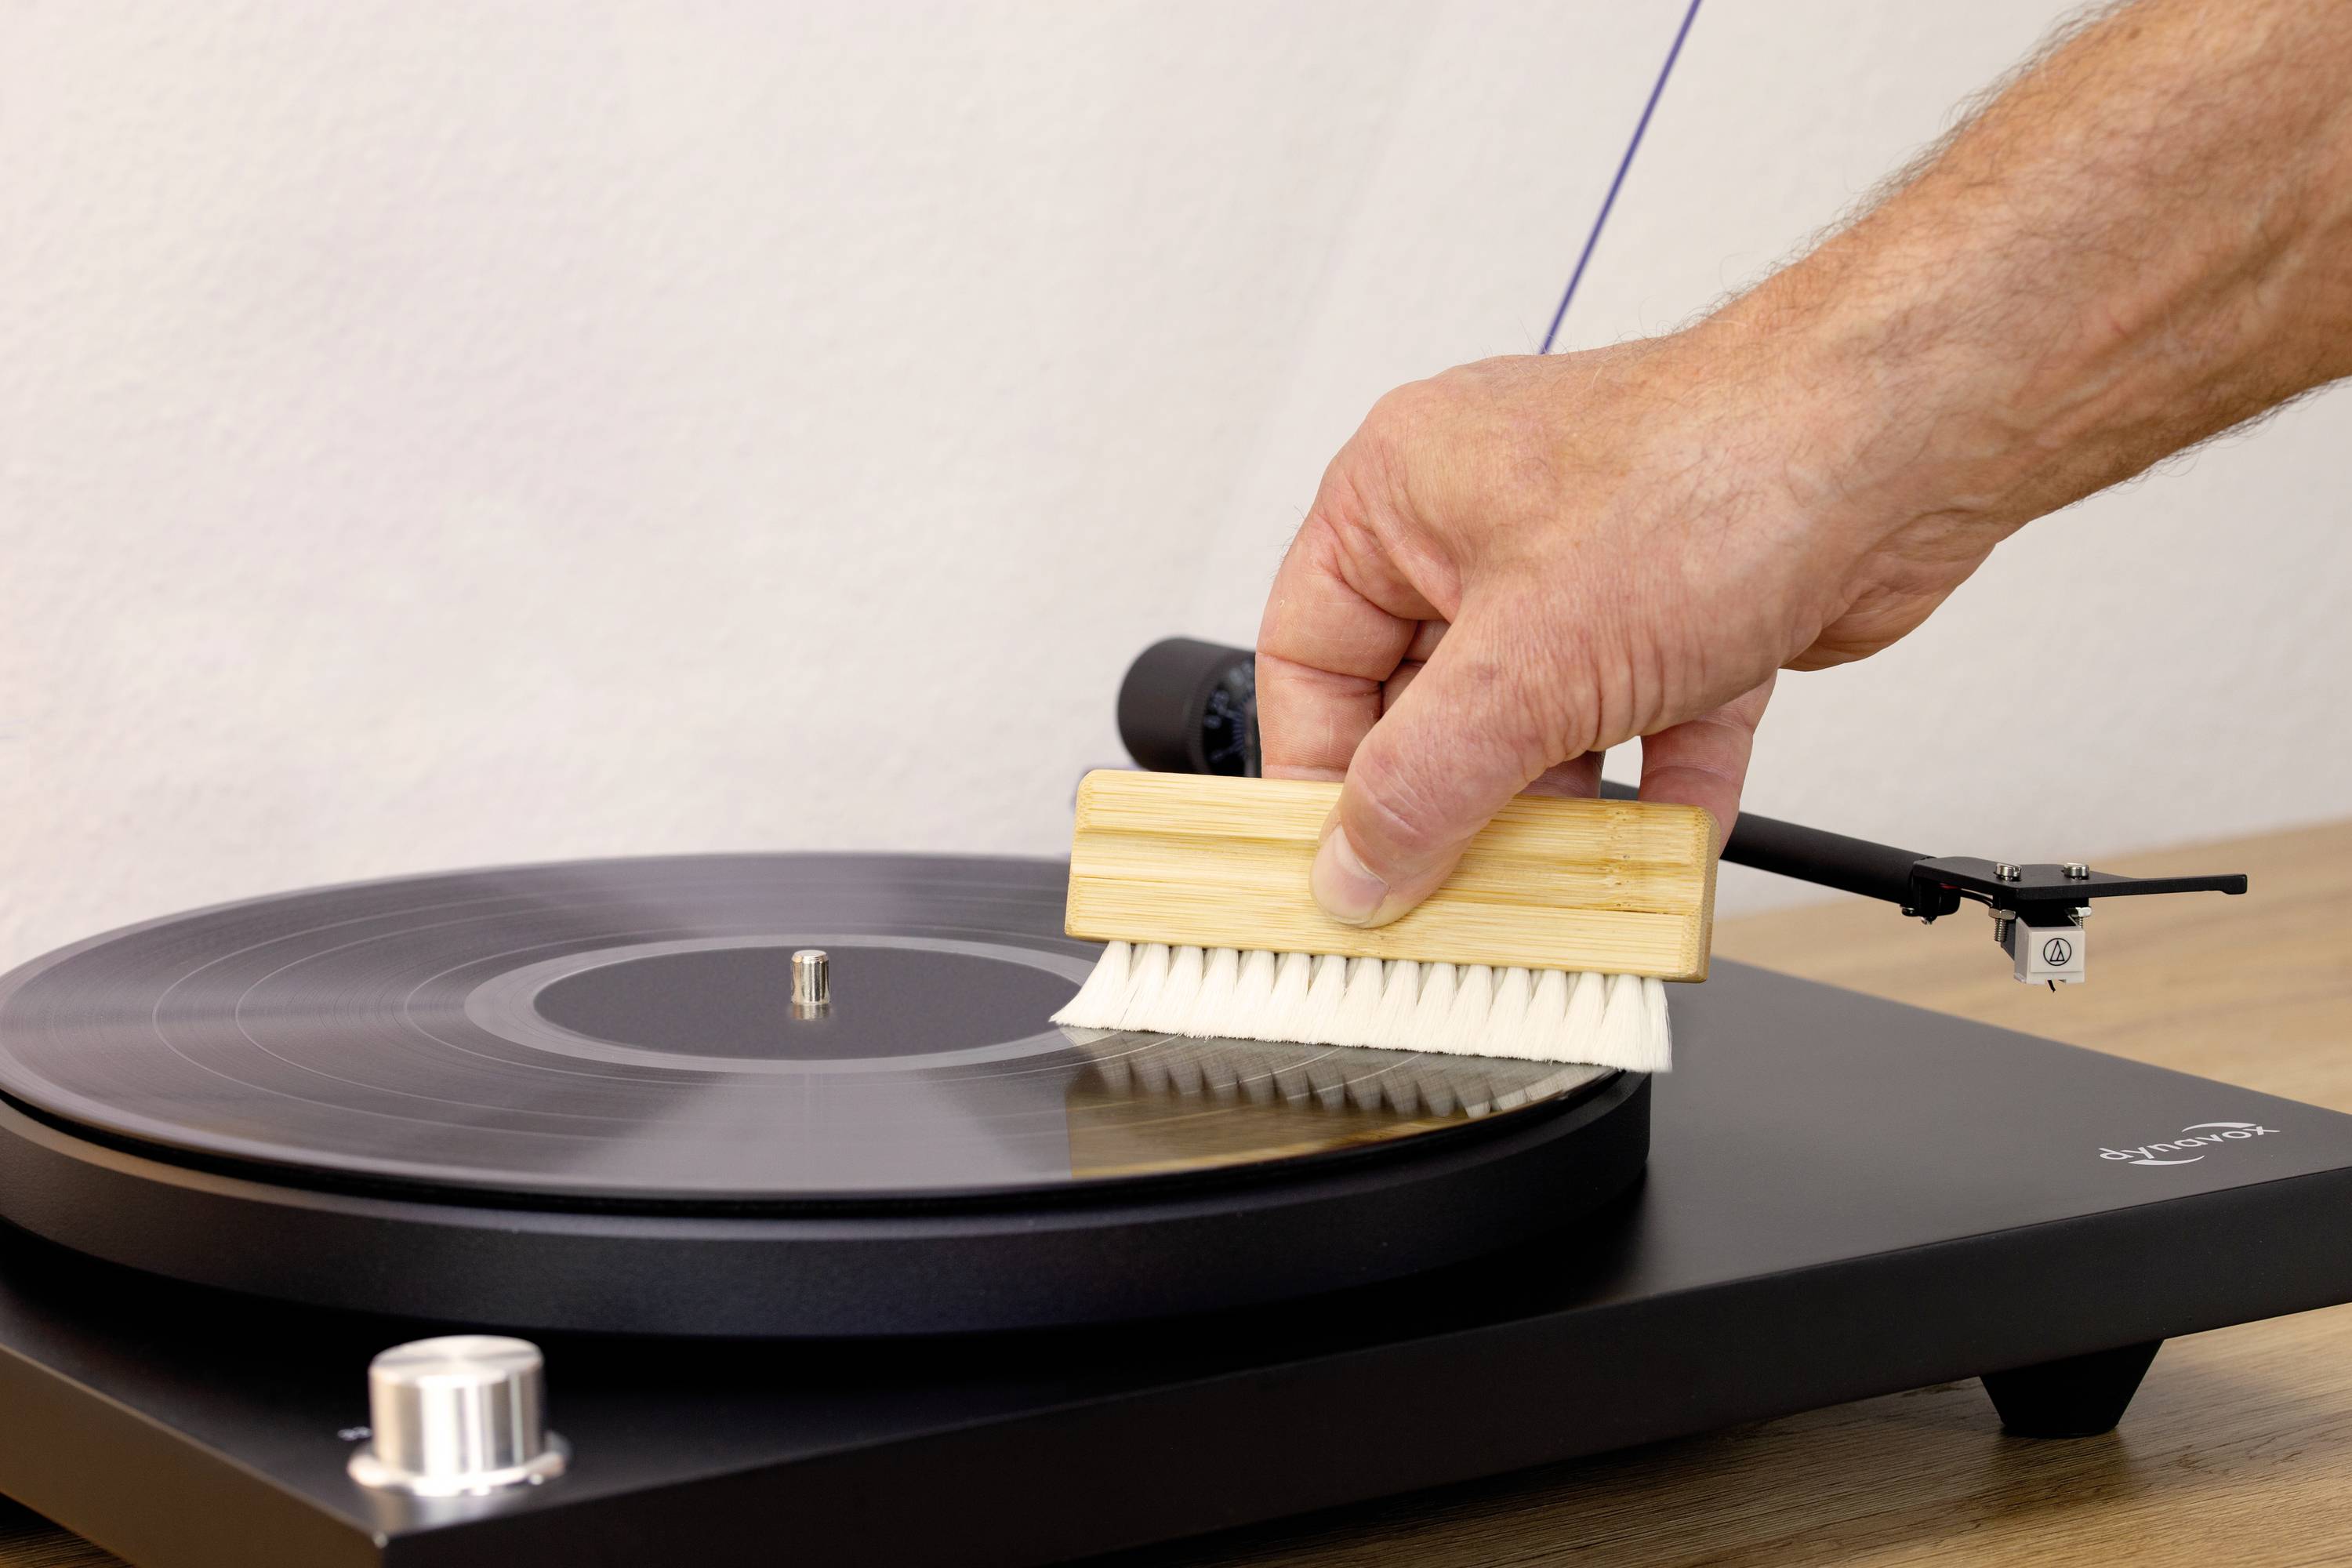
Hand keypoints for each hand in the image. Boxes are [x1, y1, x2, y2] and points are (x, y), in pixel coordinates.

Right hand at [1256, 331, 2001, 926]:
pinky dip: (1657, 786)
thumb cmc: (1713, 471)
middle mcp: (1484, 522)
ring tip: (1558, 883)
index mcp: (1400, 496)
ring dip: (1556, 809)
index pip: (1308, 657)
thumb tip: (1356, 867)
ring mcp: (1590, 564)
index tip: (1340, 864)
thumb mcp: (1524, 667)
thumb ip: (1423, 784)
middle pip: (1424, 702)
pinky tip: (1668, 846)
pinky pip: (1644, 720)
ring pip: (1537, 720)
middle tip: (1448, 890)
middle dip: (1448, 803)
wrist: (1904, 444)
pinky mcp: (1683, 605)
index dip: (1317, 772)